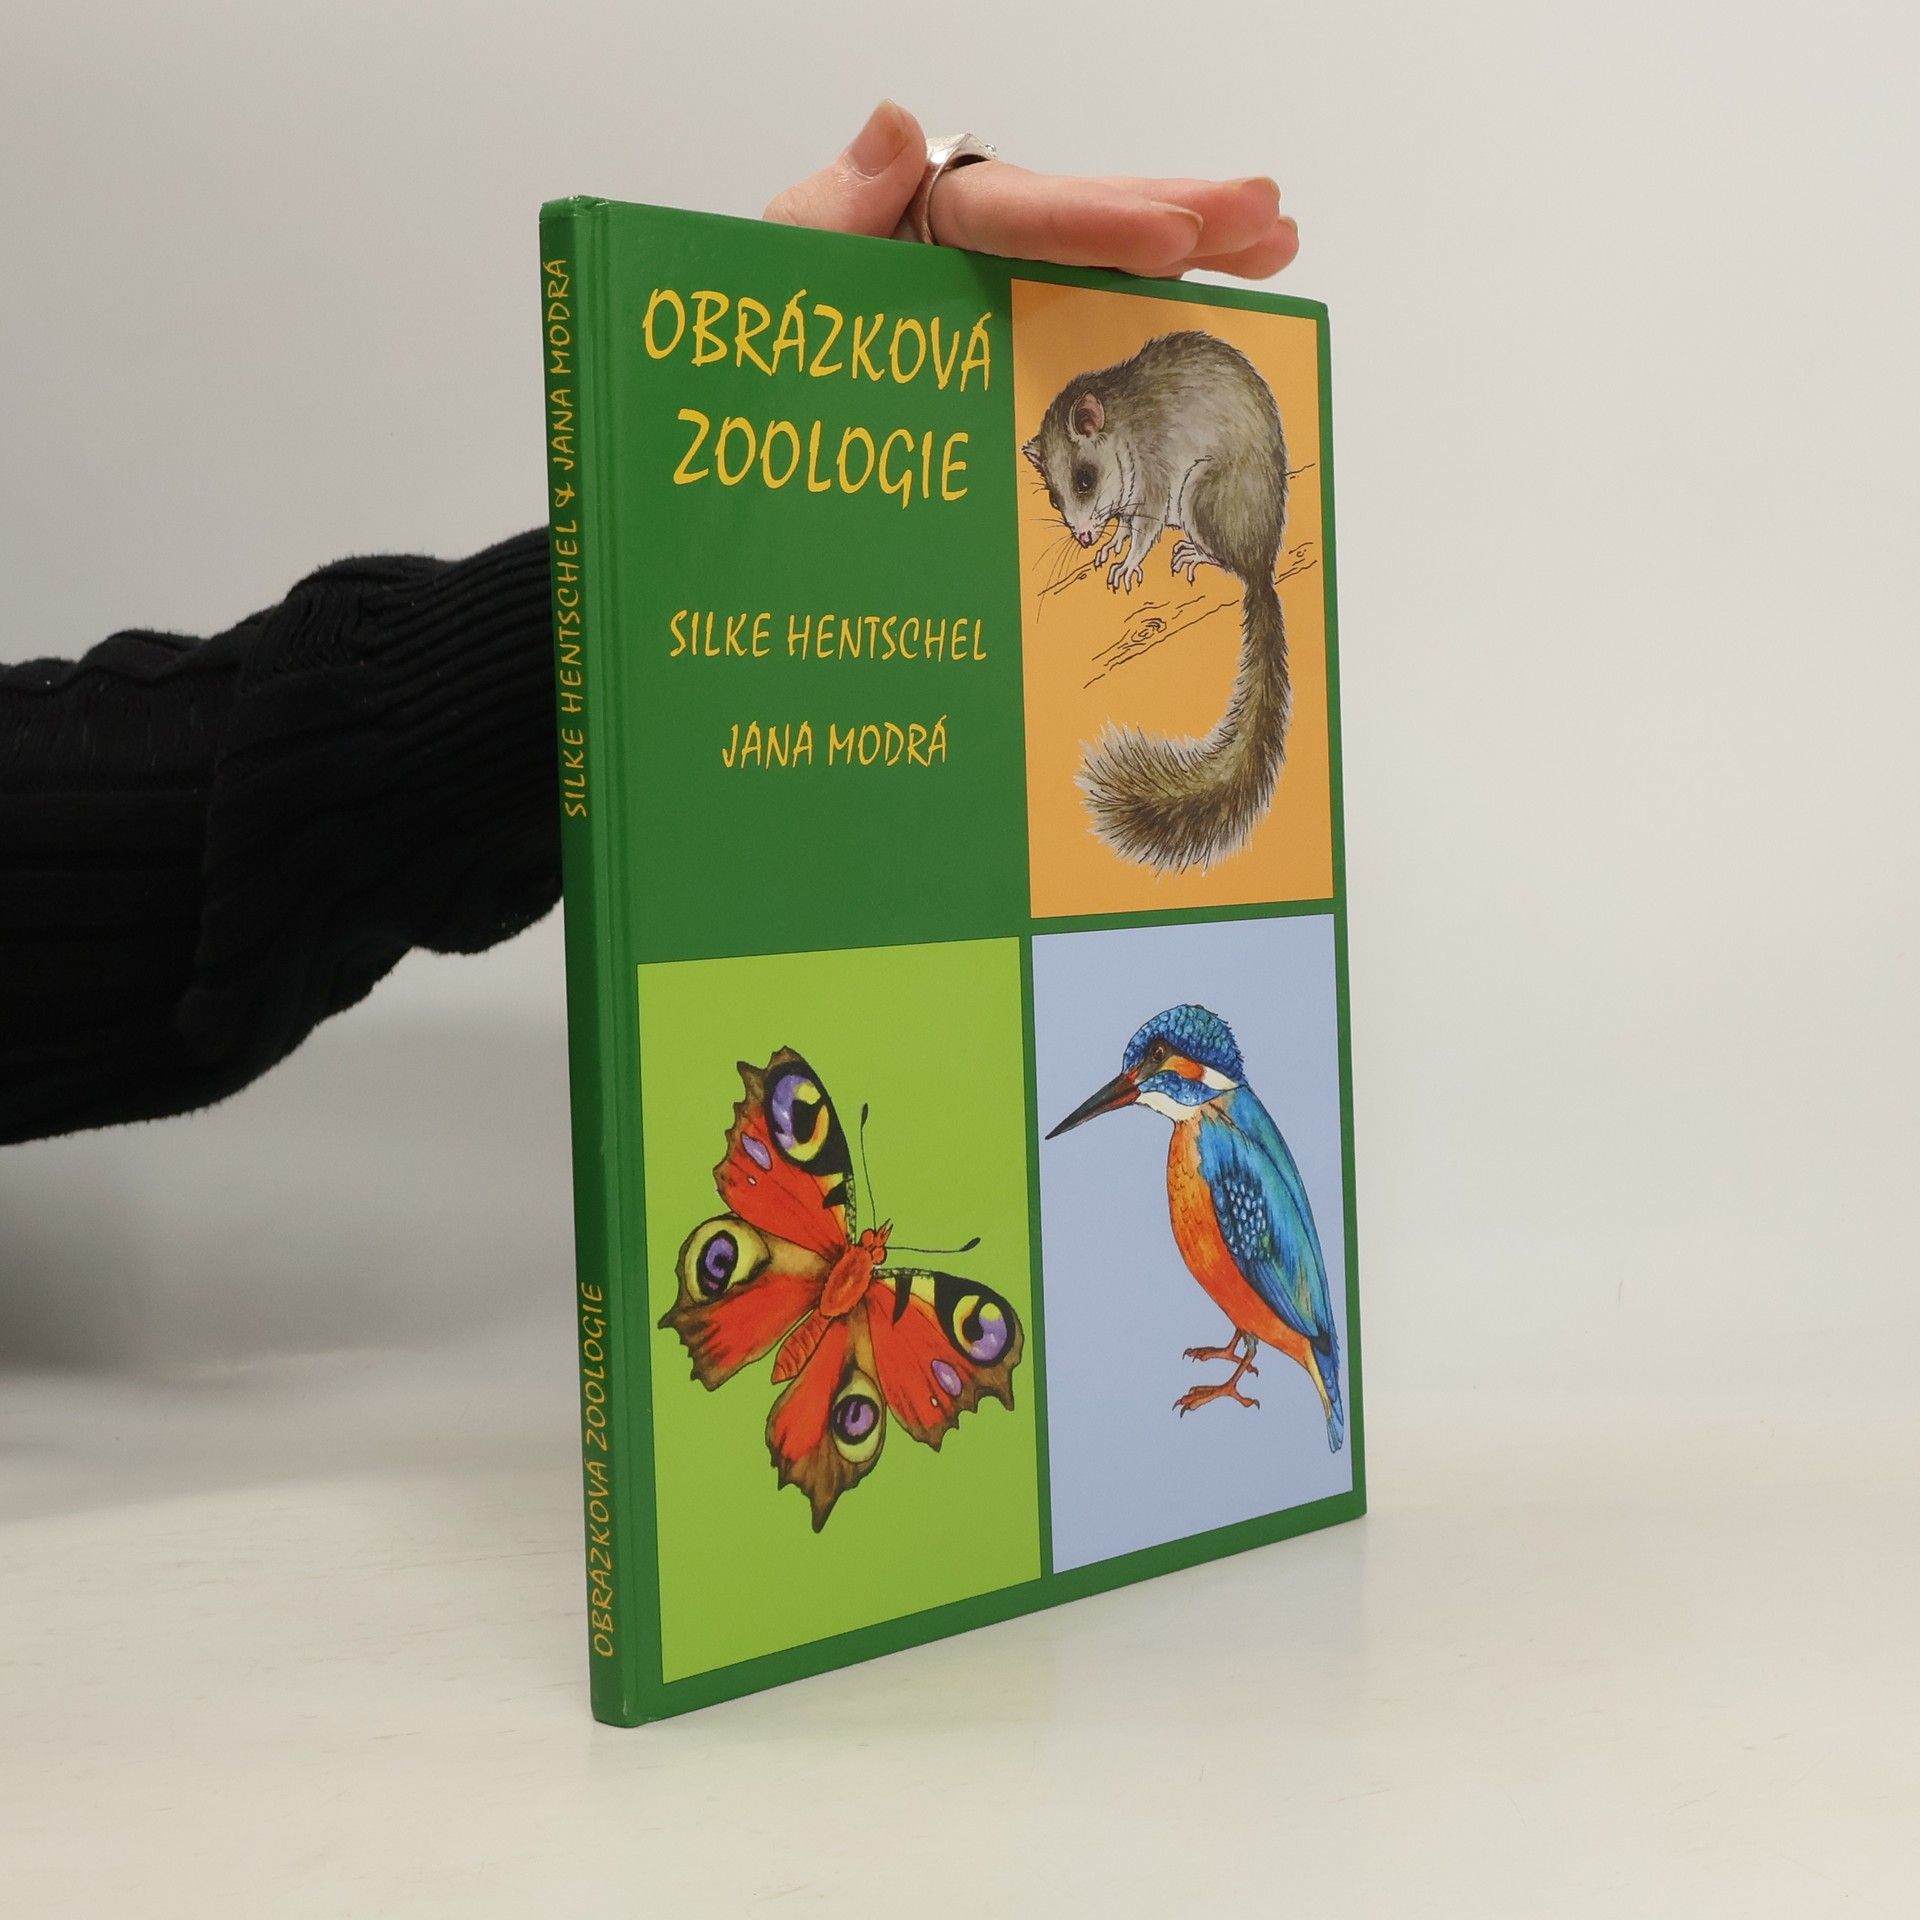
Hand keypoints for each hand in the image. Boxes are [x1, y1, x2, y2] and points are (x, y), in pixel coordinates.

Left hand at [764, 100, 1298, 280]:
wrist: (766, 385)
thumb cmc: (774, 314)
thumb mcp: (790, 254)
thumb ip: (835, 203)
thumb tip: (897, 126)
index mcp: (930, 213)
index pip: (1025, 216)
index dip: (1102, 224)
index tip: (1176, 231)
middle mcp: (983, 241)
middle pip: (1093, 220)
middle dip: (1184, 215)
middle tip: (1268, 215)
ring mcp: (1007, 285)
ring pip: (1111, 262)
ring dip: (1198, 252)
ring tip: (1274, 244)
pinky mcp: (1016, 327)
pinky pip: (1093, 313)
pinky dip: (1158, 305)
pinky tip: (1220, 302)